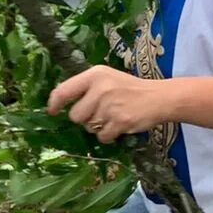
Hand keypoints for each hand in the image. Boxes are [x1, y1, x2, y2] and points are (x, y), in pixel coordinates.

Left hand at [48, 65, 179, 143]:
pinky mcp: (120, 121)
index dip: (55, 103)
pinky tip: (119, 126)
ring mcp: (110, 106)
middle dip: (85, 119)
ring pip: (89, 127)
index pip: (64, 90)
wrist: (160, 97)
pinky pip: (102, 137)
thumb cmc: (130, 89)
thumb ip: (86, 88)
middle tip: (100, 114)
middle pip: (75, 116)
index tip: (53, 111)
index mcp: (95, 75)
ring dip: (99, 127)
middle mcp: (100, 88)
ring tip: (114, 117)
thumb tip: (59, 104)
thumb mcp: (108, 79)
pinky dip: (109, 136)